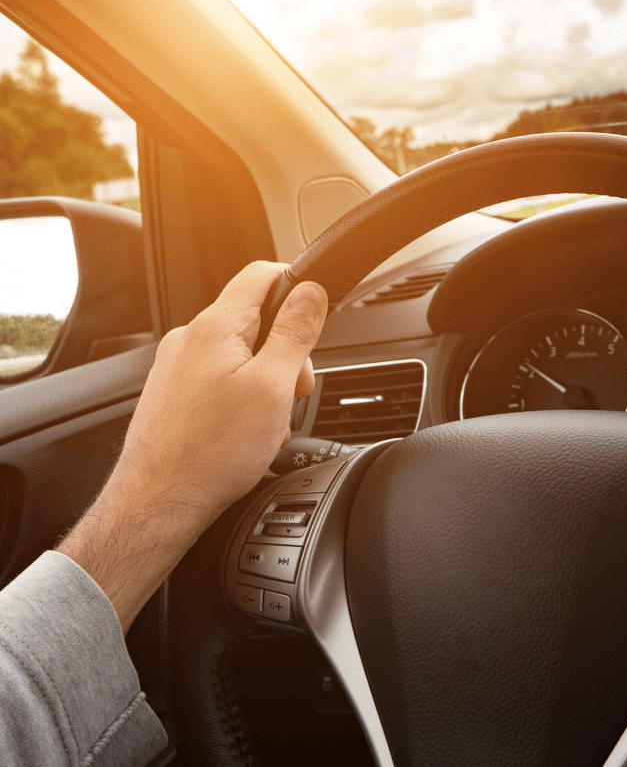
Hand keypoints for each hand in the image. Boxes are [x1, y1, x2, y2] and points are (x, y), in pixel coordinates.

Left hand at [59, 262, 327, 631]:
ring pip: (240, 355)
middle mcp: (189, 340)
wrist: (159, 504)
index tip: (314, 317)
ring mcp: (177, 368)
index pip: (262, 275)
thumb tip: (310, 290)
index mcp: (215, 328)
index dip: (296, 286)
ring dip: (266, 382)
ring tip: (267, 423)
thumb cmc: (211, 453)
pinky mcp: (173, 395)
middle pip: (256, 320)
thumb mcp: (273, 386)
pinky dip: (243, 399)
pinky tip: (247, 434)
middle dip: (286, 352)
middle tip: (294, 391)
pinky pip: (221, 381)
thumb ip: (295, 333)